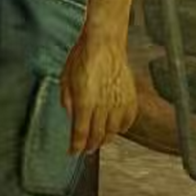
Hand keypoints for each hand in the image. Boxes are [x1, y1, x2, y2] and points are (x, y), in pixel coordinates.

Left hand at [61, 31, 135, 154]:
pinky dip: (123, 128)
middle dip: (90, 145)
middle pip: (97, 135)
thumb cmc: (83, 56)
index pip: (80, 132)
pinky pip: (128, 119)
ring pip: (114, 130)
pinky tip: (117, 129)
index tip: (72, 152)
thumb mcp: (65, 78)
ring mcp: (119, 102)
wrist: (105, 42)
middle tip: (85, 150)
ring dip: (105, 139)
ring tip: (99, 141)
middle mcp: (103, 105)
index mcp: (85, 101)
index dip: (76, 146)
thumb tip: (71, 115)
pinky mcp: (130, 97)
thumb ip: (68, 99)